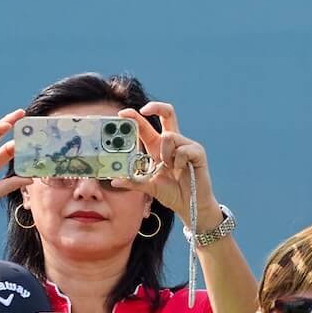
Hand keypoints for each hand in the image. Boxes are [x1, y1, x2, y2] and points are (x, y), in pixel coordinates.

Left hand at [112, 103, 220, 233]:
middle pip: (167, 113)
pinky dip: (179, 161)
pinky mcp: (197, 152)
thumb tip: (114, 181)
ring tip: (169, 167)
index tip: (122, 113)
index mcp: (157, 147)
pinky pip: (183, 149)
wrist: (190, 206)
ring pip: (170, 136)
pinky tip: (181, 169)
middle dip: (156, 107)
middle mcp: (172, 142)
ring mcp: (186, 145)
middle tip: (143, 110)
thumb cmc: (171, 193)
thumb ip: (133, 182)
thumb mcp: (148, 186)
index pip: (146, 125)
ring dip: (166, 153)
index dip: (135, 117)